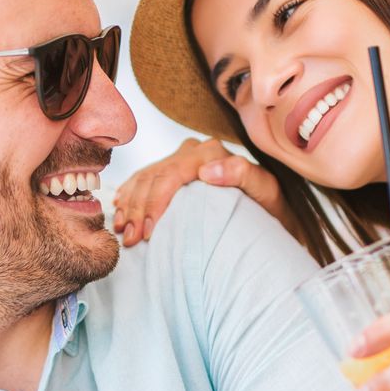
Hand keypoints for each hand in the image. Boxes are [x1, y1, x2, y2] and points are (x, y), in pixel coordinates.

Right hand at [111, 138, 286, 245]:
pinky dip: (129, 196)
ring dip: (129, 205)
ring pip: (144, 178)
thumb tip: (208, 170)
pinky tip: (120, 210)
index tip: (148, 232)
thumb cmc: (269, 207)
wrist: (270, 213)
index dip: (154, 203)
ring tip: (122, 231)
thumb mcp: (265, 191)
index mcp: (212, 152)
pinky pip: (143, 179)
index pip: (171, 174)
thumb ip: (243, 174)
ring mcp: (182, 159)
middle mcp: (194, 151)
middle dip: (137, 209)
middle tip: (129, 239)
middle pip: (154, 177)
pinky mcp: (174, 170)